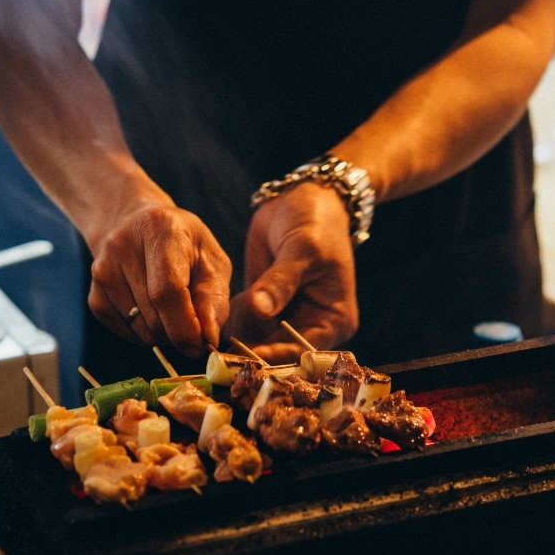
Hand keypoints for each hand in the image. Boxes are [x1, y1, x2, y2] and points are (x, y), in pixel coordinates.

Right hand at [88, 205, 230, 357]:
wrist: (141, 229)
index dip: (183, 326)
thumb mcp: (212, 263)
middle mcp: (122, 246)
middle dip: (177, 334)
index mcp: (159, 231)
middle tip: (193, 329)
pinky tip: (153, 315)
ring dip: (162, 335)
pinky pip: (123, 330)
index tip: (199, 346)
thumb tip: (207, 337)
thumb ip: (213, 299)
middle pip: (152, 315)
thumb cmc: (186, 248)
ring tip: (173, 315)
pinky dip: (143, 334)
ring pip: (138, 327)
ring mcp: (102, 270)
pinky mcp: (93, 293)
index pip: (166, 290)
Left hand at [228, 182, 357, 362]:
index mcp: (334, 321)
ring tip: (230, 310)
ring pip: (257, 342)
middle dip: (251, 350)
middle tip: (220, 350)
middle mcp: (312, 327)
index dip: (275, 355)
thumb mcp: (303, 249)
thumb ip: (280, 281)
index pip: (303, 351)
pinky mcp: (264, 309)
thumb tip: (260, 309)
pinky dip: (233, 319)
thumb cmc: (316, 223)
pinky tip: (229, 302)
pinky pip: (244, 325)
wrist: (303, 199)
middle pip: (279, 353)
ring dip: (238, 333)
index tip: (244, 355)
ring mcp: (286, 319)